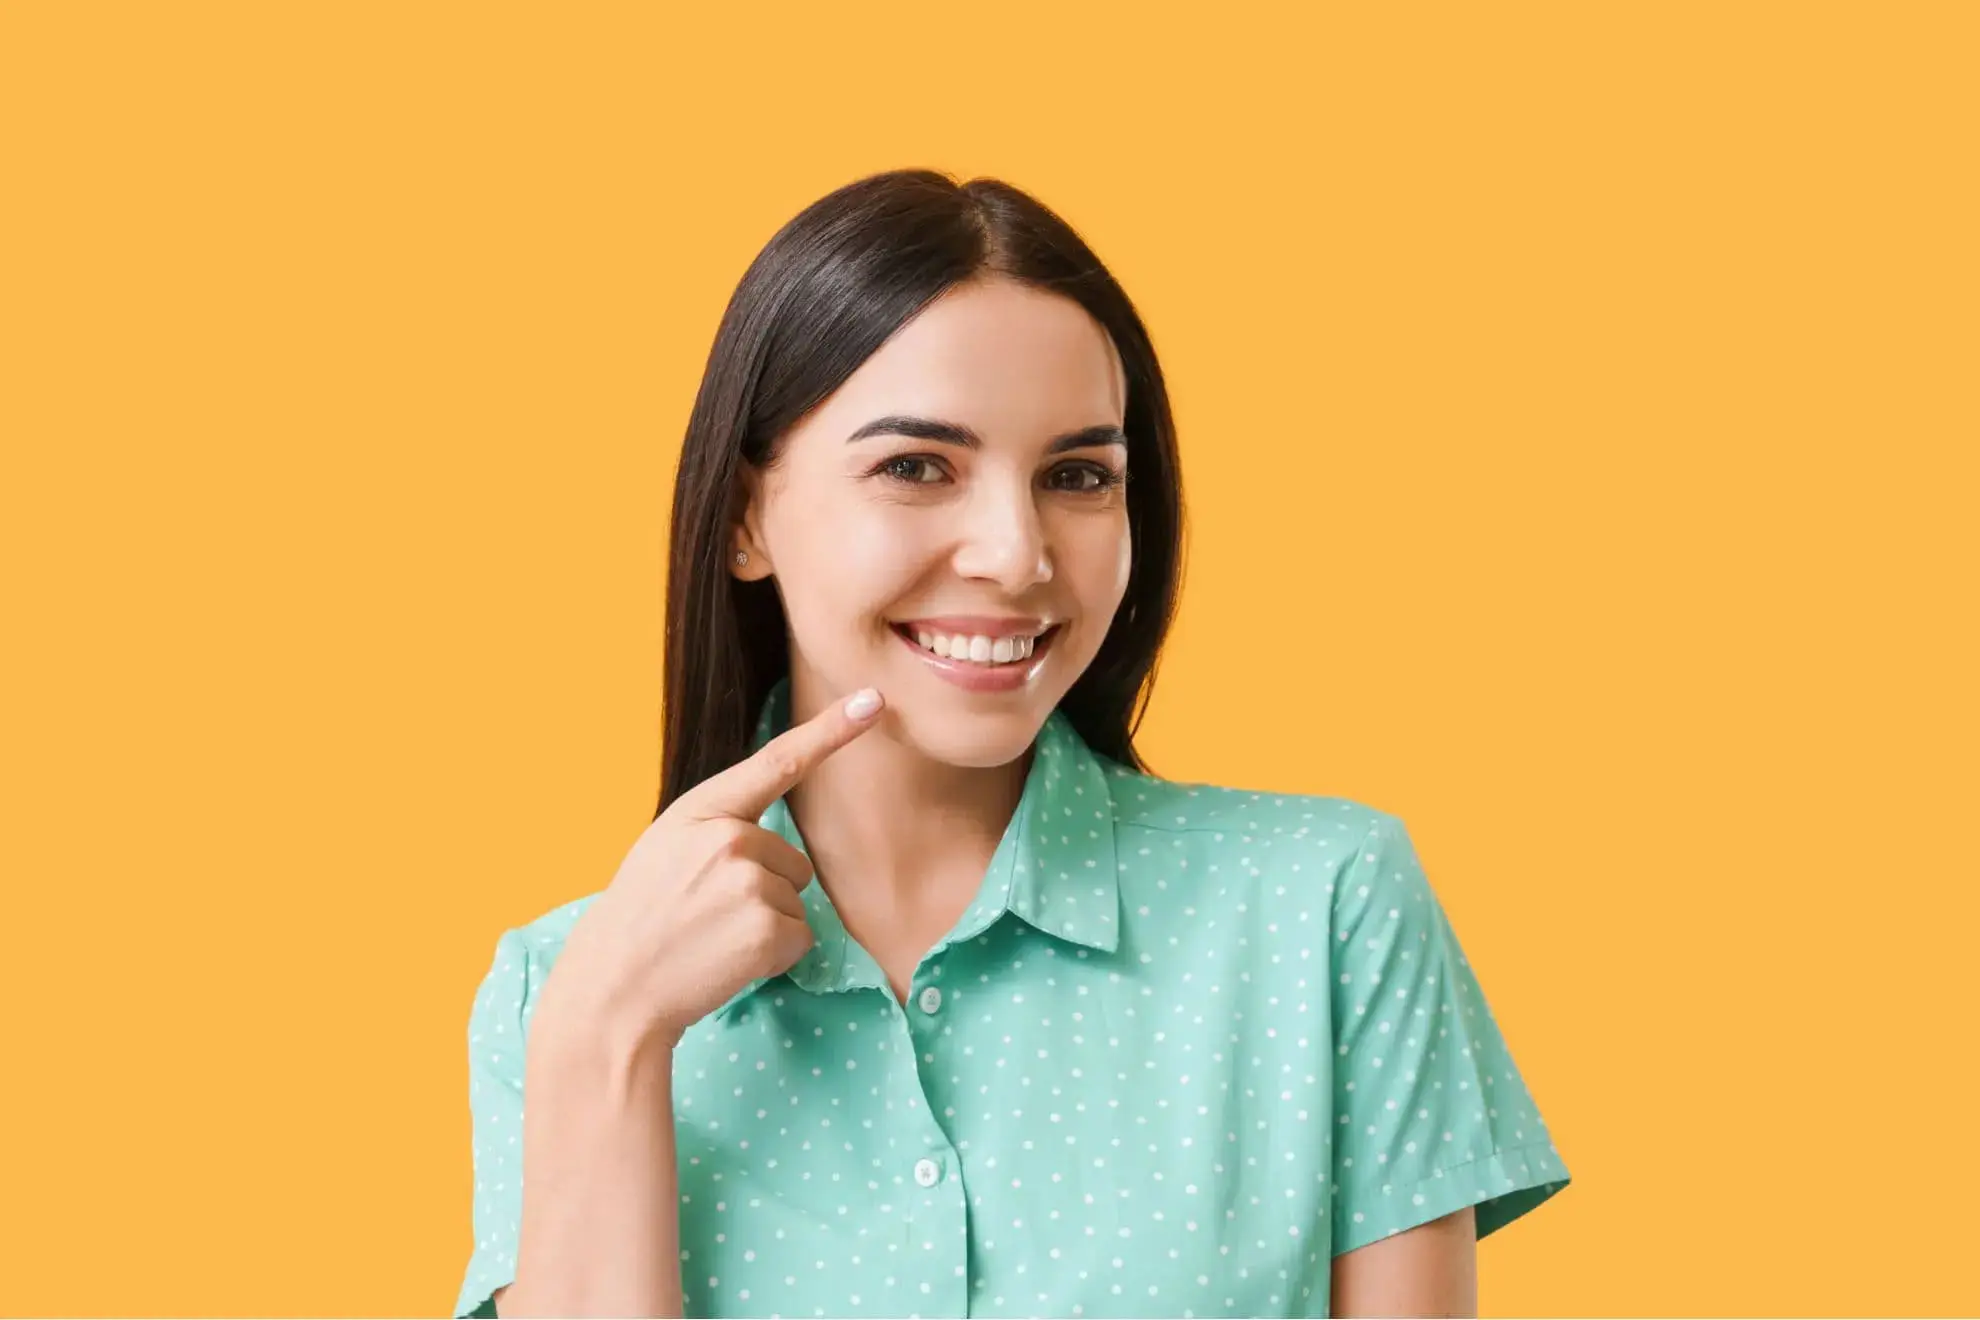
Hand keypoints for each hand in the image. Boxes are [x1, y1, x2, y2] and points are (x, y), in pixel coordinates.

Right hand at [538, 686, 886, 1055]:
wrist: (613, 990)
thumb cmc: (640, 922)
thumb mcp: (665, 849)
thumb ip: (716, 830)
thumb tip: (770, 840)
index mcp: (701, 810)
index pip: (777, 762)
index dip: (831, 730)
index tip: (873, 699)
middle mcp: (729, 837)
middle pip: (792, 860)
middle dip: (763, 890)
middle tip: (704, 916)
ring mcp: (750, 883)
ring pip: (795, 901)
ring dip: (765, 926)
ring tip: (709, 938)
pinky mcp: (767, 930)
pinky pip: (800, 938)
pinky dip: (773, 957)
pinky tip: (726, 961)